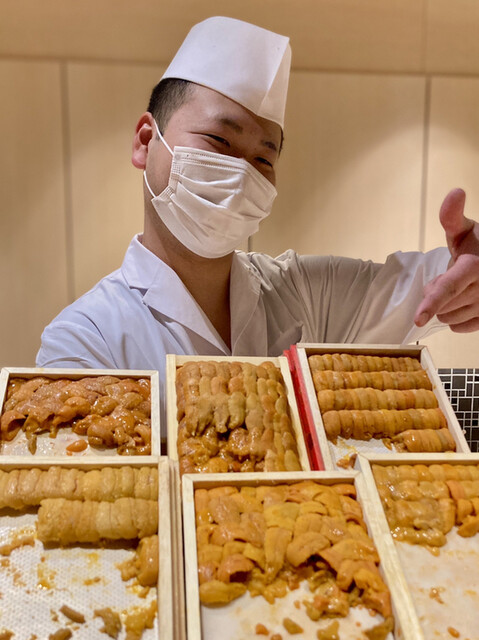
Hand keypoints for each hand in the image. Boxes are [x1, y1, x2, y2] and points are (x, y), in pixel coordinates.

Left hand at [414, 188, 478, 331]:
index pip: (449, 287)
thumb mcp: (464, 229)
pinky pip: (460, 328)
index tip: (418, 319)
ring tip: (457, 289)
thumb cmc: (478, 245)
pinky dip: (455, 319)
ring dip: (445, 308)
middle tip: (446, 277)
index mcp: (474, 266)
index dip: (431, 303)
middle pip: (444, 304)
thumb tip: (455, 192)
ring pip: (449, 318)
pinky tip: (462, 303)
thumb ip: (452, 216)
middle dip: (436, 295)